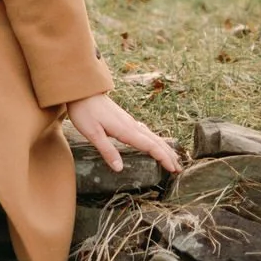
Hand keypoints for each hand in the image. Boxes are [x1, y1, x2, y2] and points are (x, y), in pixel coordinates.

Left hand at [66, 93, 181, 176]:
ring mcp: (129, 122)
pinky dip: (155, 141)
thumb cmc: (84, 111)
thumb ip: (107, 150)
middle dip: (169, 155)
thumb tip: (120, 168)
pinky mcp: (125, 120)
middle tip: (179, 169)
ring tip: (173, 158)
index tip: (173, 168)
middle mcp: (132, 125)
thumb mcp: (92, 133)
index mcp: (126, 130)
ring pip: (152, 136)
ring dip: (164, 148)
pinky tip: (155, 144)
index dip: (163, 158)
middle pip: (156, 141)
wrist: (82, 91)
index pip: (150, 146)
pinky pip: (145, 132)